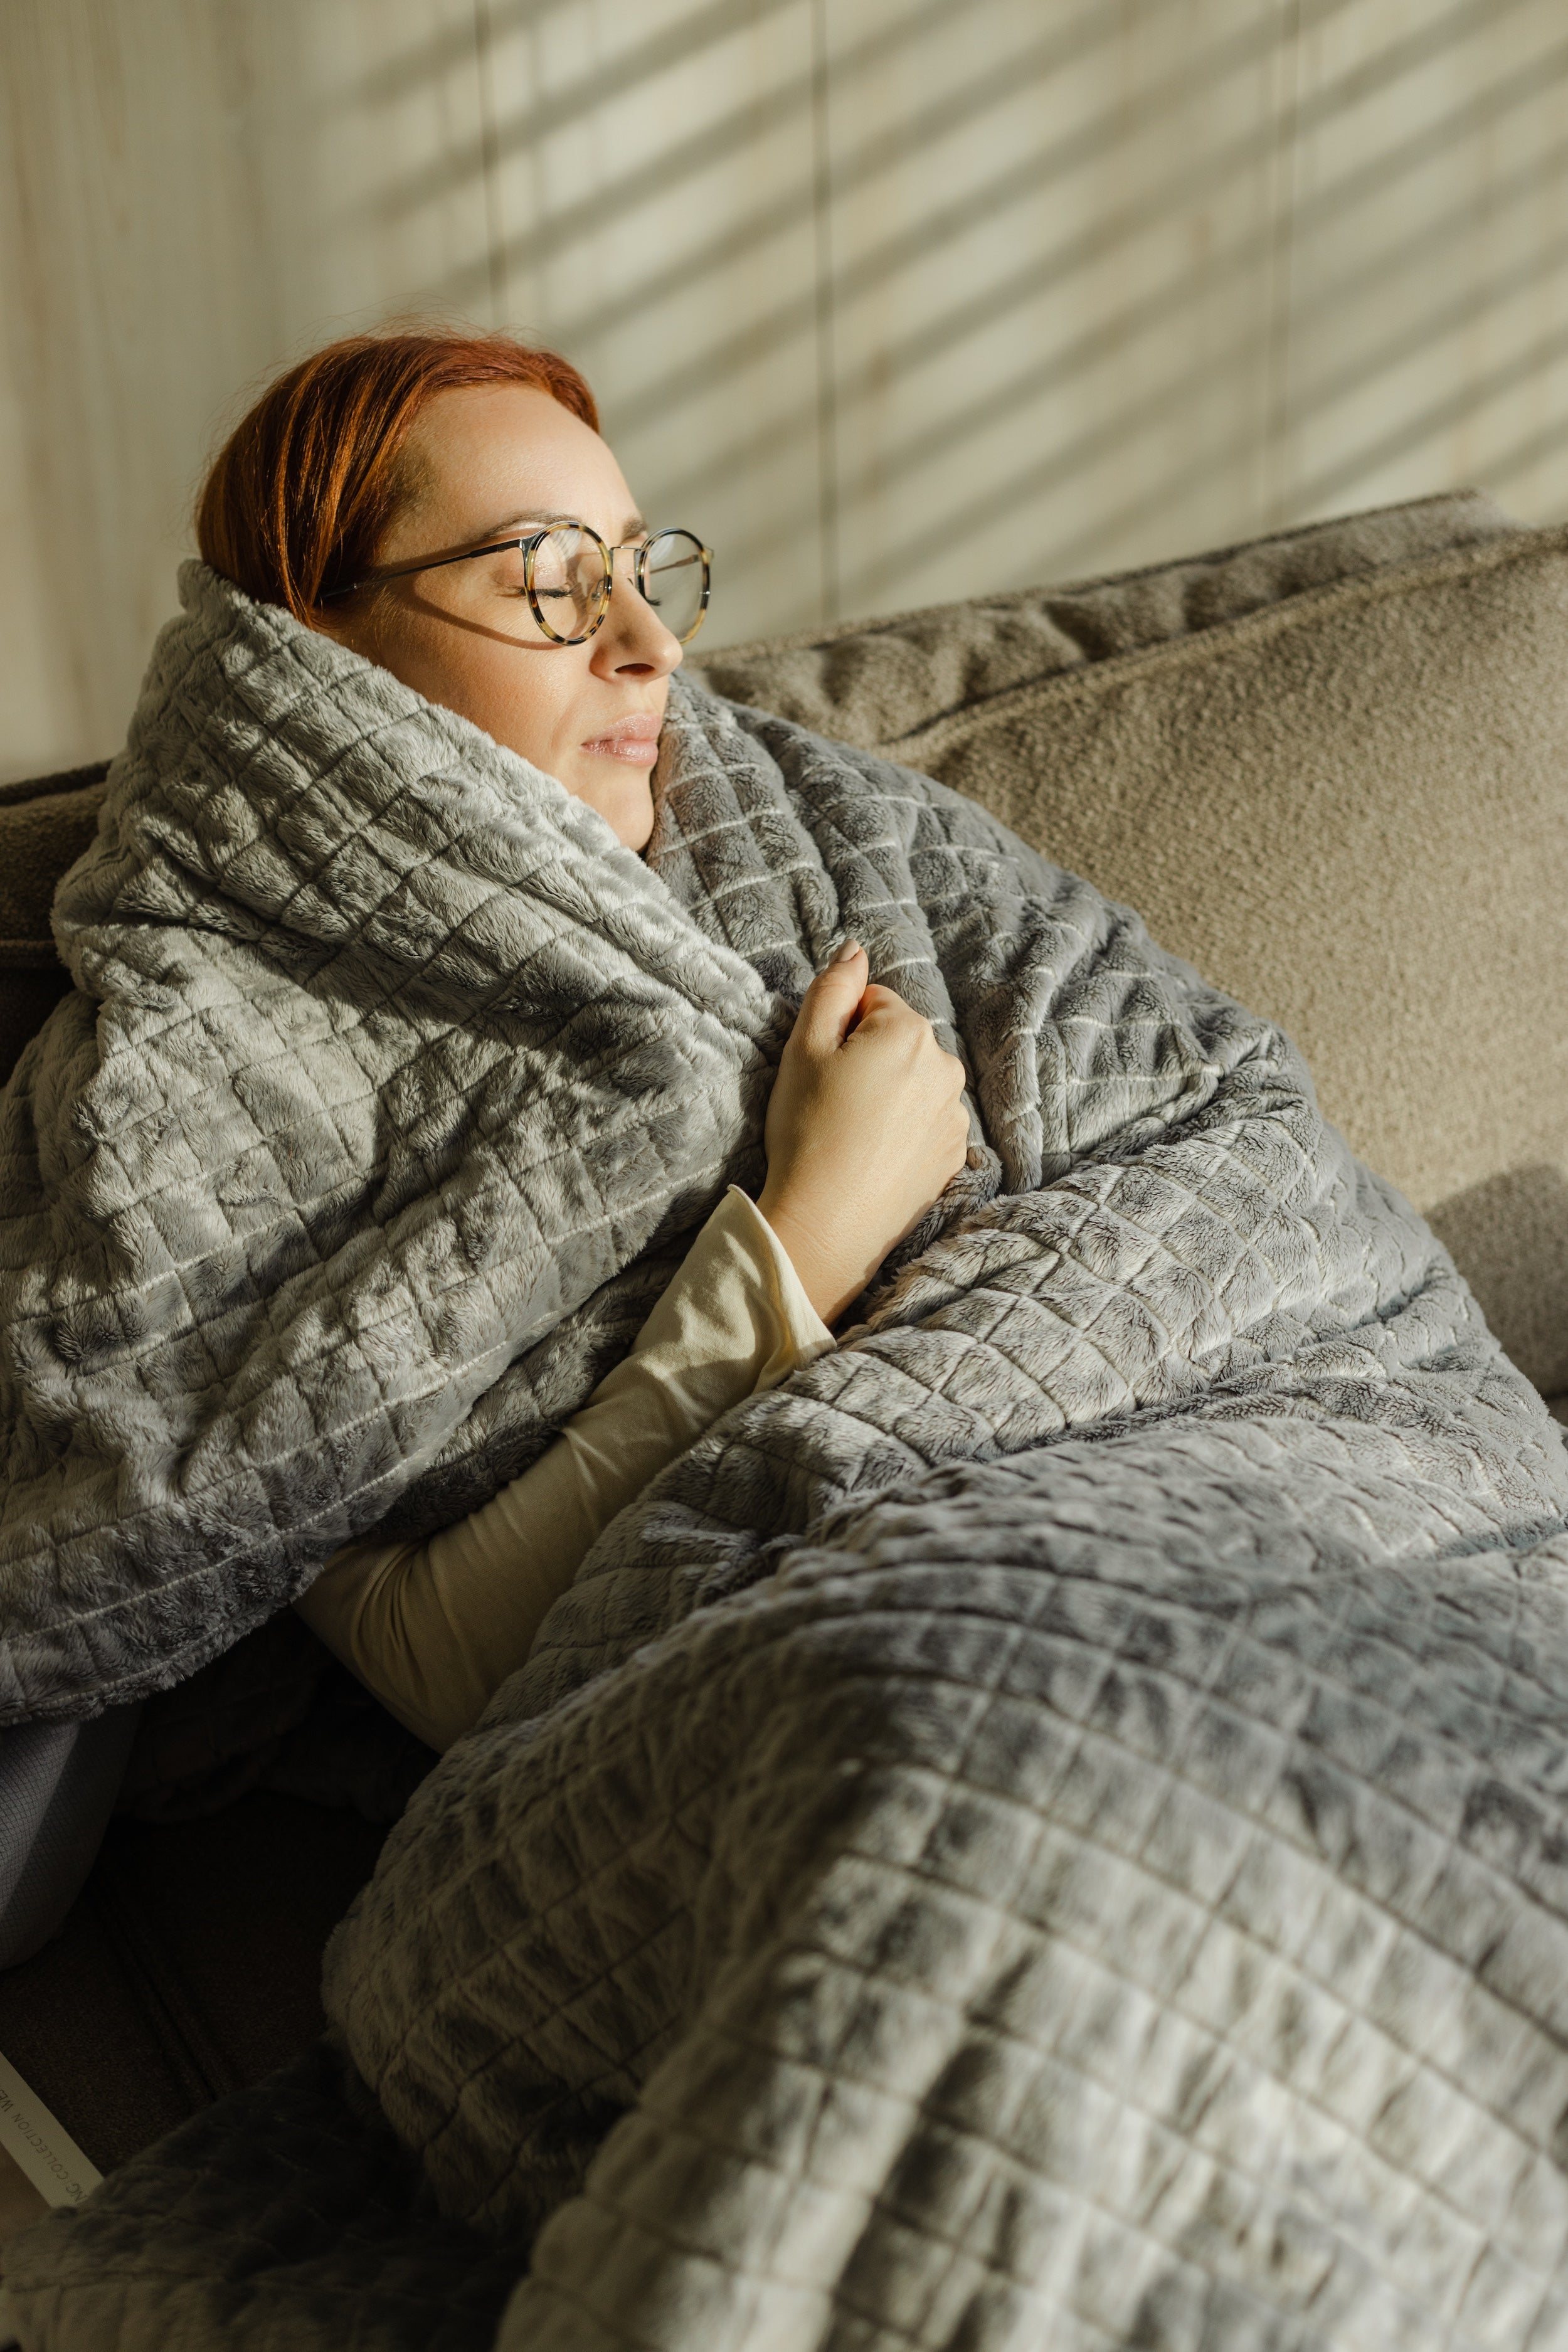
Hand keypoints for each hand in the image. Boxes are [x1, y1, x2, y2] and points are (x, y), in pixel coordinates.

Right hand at [756, 941, 969, 1323]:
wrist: (825, 1225)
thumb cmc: (806, 1131)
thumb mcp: (804, 1048)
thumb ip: (833, 988)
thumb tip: (856, 949)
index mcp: (911, 1033)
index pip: (873, 1005)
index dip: (839, 1033)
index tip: (822, 1071)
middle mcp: (947, 1069)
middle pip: (899, 1043)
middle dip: (868, 1062)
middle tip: (831, 1104)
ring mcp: (955, 1117)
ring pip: (914, 1085)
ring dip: (888, 1097)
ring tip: (851, 1134)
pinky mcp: (953, 1158)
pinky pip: (925, 1125)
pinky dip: (902, 1133)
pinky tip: (872, 1157)